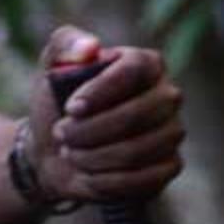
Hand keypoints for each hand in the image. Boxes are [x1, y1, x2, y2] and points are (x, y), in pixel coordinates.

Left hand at [26, 26, 184, 205]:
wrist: (55, 149)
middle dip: (88, 130)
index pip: (135, 70)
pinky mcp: (169, 166)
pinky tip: (86, 172)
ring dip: (91, 156)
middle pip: (136, 115)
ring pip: (136, 150)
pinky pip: (142, 179)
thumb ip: (65, 44)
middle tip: (61, 133)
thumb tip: (91, 46)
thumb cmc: (57, 103)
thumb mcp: (50, 67)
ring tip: (69, 151)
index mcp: (145, 63)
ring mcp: (173, 132)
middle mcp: (167, 95)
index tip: (71, 108)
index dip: (101, 91)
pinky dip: (104, 180)